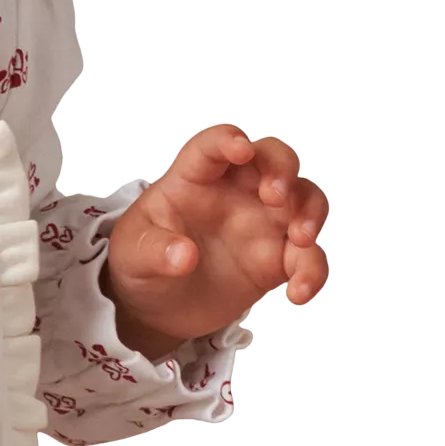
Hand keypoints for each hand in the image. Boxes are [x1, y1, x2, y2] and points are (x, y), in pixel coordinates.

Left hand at [98, 124, 329, 360]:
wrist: (155, 305)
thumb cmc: (142, 261)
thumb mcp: (132, 256)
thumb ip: (153, 251)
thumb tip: (183, 257)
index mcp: (195, 178)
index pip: (214, 145)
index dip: (229, 140)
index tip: (240, 150)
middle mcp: (237, 192)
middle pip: (275, 158)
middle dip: (283, 168)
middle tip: (275, 196)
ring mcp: (262, 223)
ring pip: (305, 198)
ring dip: (311, 212)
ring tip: (300, 239)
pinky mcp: (277, 259)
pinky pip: (308, 257)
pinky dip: (312, 272)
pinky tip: (297, 294)